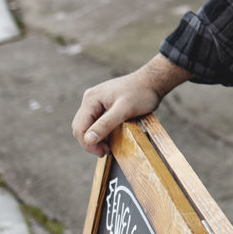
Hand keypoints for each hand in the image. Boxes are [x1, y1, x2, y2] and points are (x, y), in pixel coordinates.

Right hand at [71, 55, 190, 155]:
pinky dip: (99, 130)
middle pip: (81, 126)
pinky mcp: (102, 103)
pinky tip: (109, 136)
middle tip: (106, 151)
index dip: (89, 144)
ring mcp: (95, 100)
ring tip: (108, 146)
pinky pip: (95, 120)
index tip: (104, 152)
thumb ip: (105, 124)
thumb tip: (88, 139)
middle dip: (91, 142)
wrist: (152, 81)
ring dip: (95, 137)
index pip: (80, 128)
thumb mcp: (125, 110)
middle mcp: (90, 98)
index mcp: (91, 99)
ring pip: (87, 124)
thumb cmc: (141, 93)